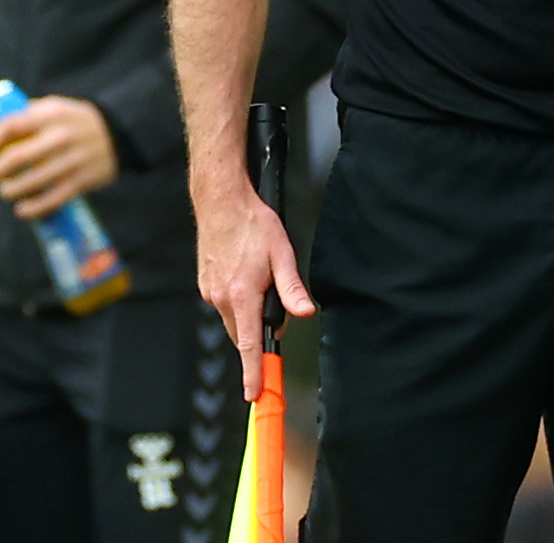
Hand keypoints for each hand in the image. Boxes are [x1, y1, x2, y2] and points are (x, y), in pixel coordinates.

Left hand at [0, 97, 116, 218]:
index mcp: (52, 115)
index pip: (11, 126)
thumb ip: (26, 115)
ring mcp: (73, 160)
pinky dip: (32, 209)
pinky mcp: (82, 180)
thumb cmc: (75, 122)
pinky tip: (22, 210)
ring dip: (10, 191)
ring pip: (30, 183)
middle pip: (15, 158)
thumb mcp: (55, 108)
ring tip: (7, 191)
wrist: (120, 134)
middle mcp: (62, 137)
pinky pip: (51, 200)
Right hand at [194, 176, 311, 399]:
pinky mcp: (206, 285)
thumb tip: (304, 313)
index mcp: (242, 295)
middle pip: (242, 335)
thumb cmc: (254, 224)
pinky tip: (248, 281)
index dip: (253, 371)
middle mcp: (221, 298)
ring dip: (249, 317)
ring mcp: (210, 292)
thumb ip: (292, 288)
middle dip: (258, 338)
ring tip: (263, 286)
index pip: (249, 344)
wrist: (221, 204)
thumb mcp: (283, 253)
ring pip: (234, 320)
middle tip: (276, 322)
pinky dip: (239, 304)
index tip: (254, 393)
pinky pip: (225, 306)